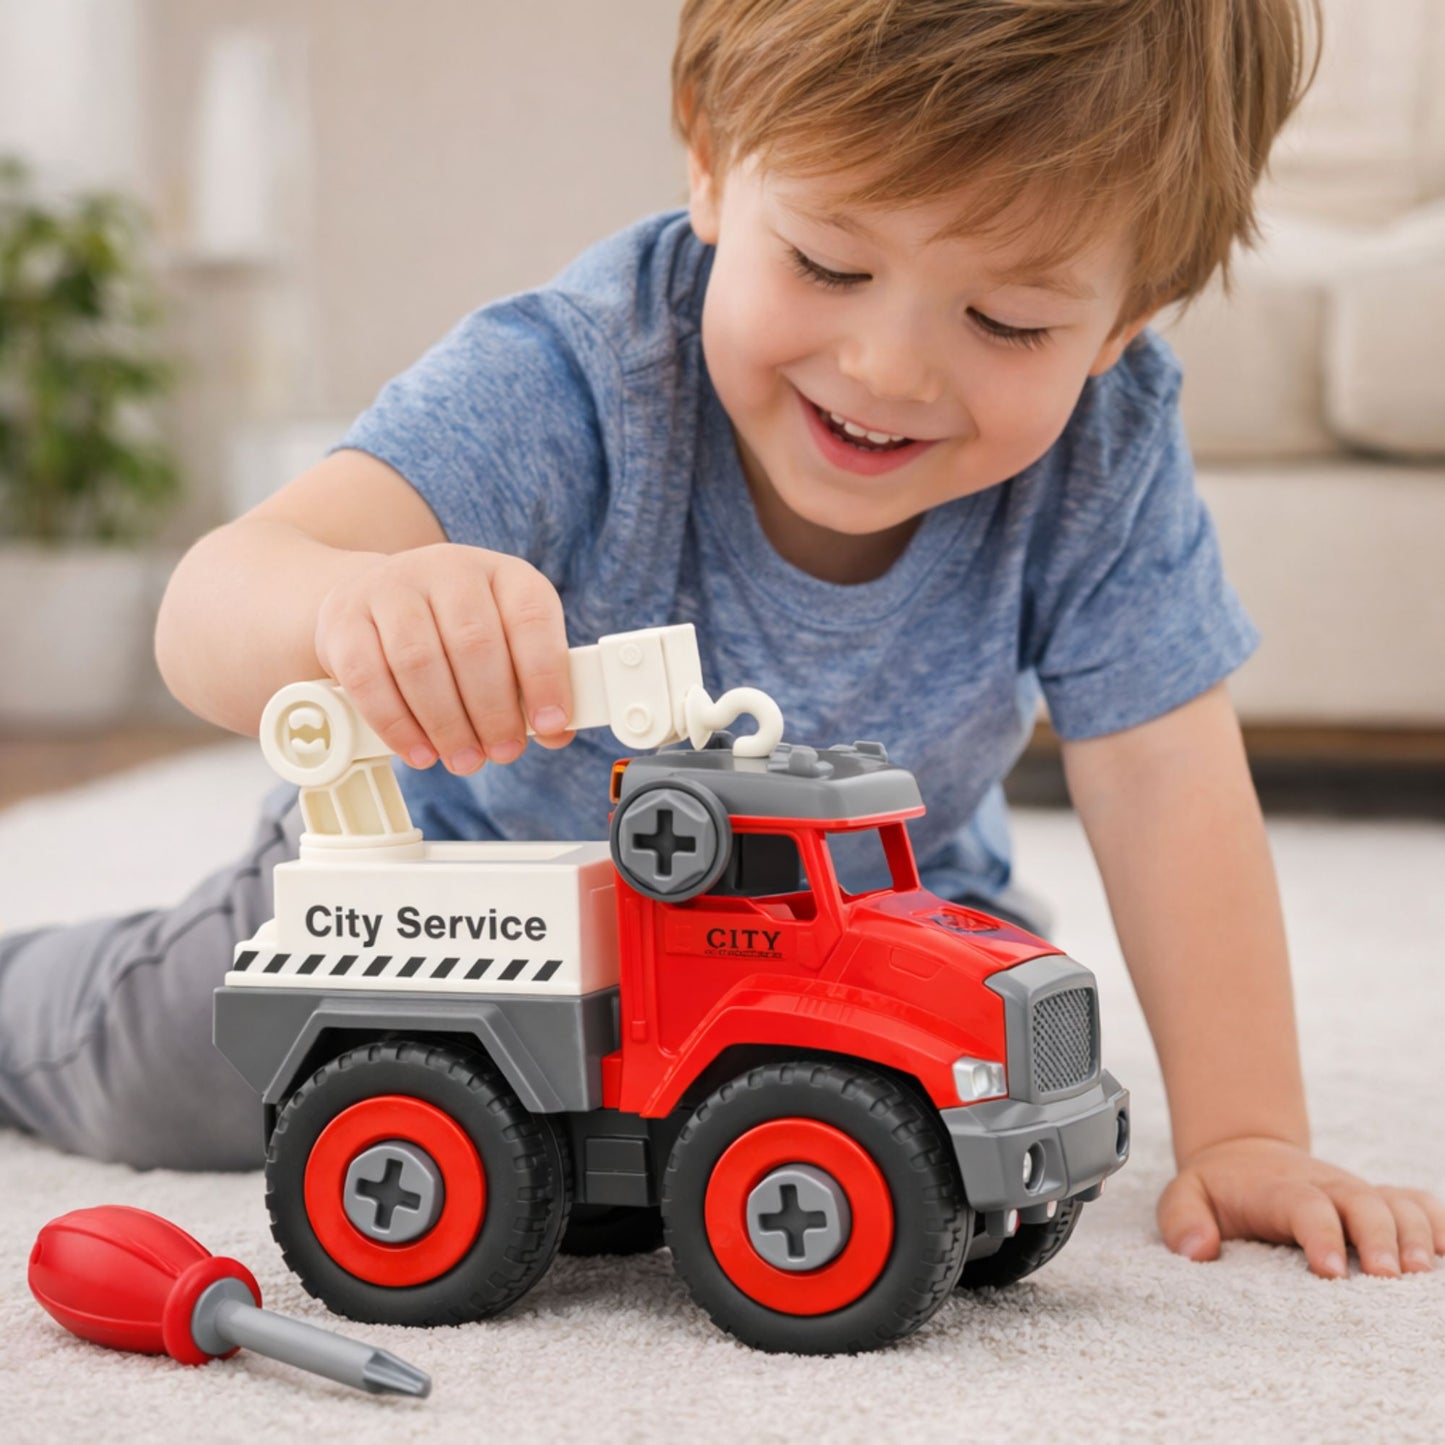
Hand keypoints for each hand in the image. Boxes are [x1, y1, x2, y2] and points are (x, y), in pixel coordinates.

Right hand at [314, 543, 574, 774]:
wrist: (372, 601)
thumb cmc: (452, 634)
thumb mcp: (503, 646)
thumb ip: (532, 686)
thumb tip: (557, 732)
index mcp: (502, 573)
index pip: (531, 617)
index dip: (545, 675)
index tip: (550, 724)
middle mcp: (447, 569)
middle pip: (474, 642)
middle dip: (493, 710)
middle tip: (502, 752)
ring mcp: (391, 587)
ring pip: (419, 661)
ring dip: (446, 722)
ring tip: (464, 759)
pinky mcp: (345, 619)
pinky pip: (369, 678)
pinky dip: (397, 724)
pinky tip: (419, 752)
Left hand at [1158, 1136, 1444, 1277]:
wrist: (1244, 1155)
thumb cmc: (1217, 1189)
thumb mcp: (1183, 1197)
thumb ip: (1181, 1221)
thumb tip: (1196, 1250)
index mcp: (1279, 1190)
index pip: (1304, 1206)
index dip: (1319, 1234)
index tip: (1329, 1271)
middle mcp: (1326, 1188)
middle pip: (1363, 1204)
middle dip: (1378, 1239)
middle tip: (1387, 1277)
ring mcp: (1355, 1194)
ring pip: (1397, 1204)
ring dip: (1415, 1235)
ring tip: (1422, 1273)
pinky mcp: (1377, 1201)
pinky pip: (1418, 1204)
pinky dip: (1438, 1224)